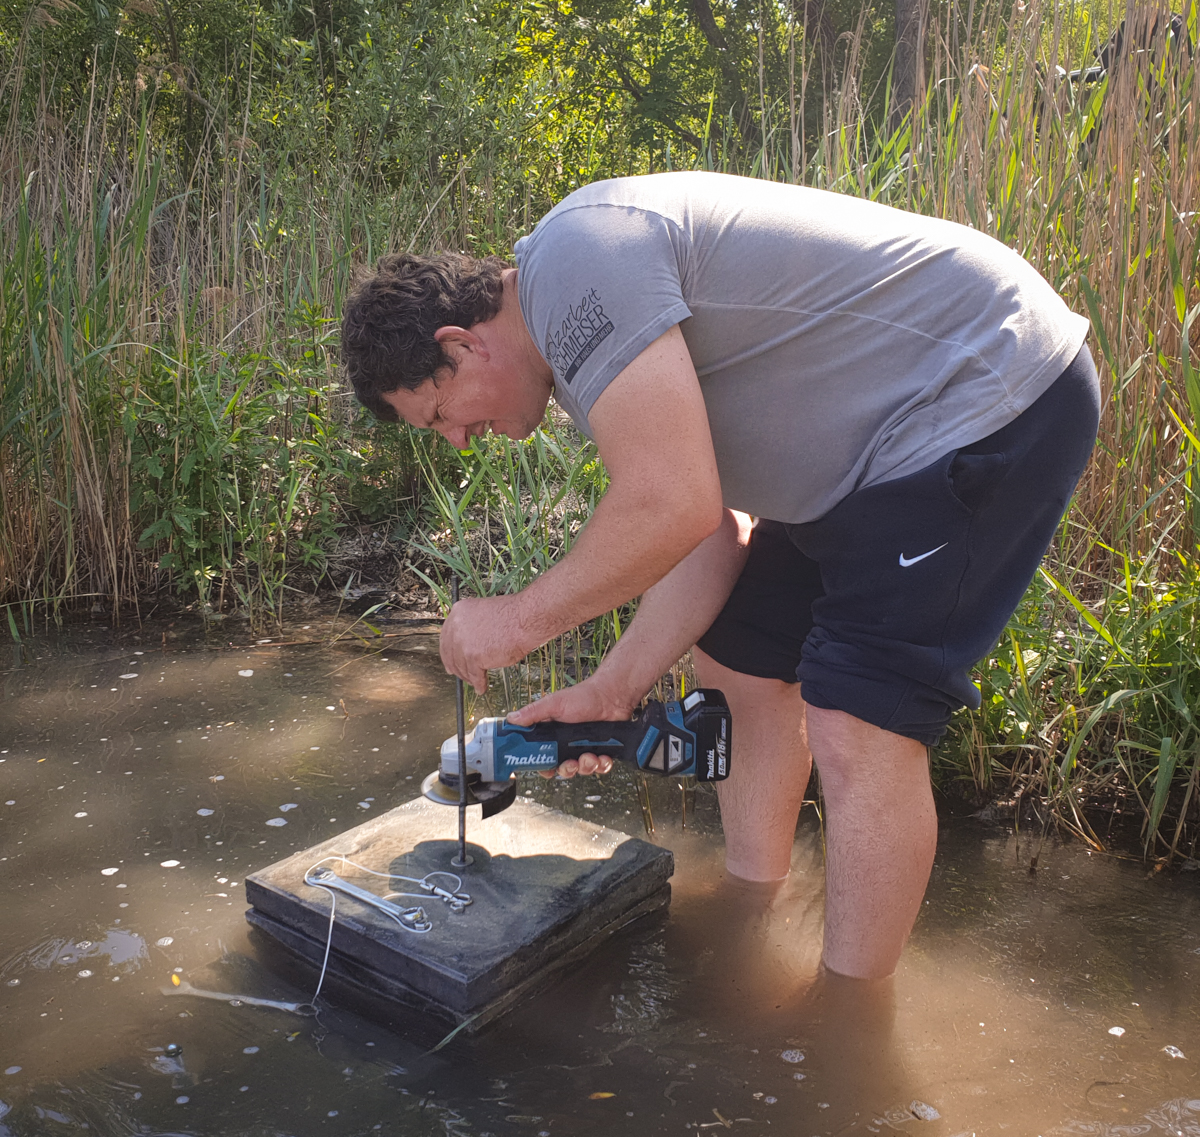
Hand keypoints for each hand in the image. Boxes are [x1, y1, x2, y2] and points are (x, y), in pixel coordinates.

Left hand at [439, 595, 533, 692]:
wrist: (525, 619)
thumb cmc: (513, 616)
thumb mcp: (485, 613)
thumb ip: (473, 627)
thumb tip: (470, 645)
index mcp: (459, 612)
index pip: (447, 637)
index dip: (449, 653)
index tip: (451, 662)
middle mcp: (457, 626)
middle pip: (450, 653)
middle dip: (456, 667)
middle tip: (461, 675)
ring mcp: (463, 642)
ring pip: (462, 666)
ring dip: (469, 677)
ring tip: (476, 683)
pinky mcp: (473, 656)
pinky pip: (474, 675)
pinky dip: (479, 683)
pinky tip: (482, 687)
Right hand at [507, 675, 638, 779]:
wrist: (612, 695)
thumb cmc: (583, 696)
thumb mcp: (554, 704)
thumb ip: (533, 713)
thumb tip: (511, 720)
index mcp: (553, 735)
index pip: (542, 756)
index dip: (542, 765)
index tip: (546, 769)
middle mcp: (567, 744)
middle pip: (562, 768)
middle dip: (567, 770)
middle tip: (571, 764)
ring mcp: (585, 748)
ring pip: (582, 770)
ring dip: (586, 767)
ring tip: (590, 756)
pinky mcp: (602, 751)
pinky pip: (600, 767)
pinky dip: (602, 765)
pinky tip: (602, 756)